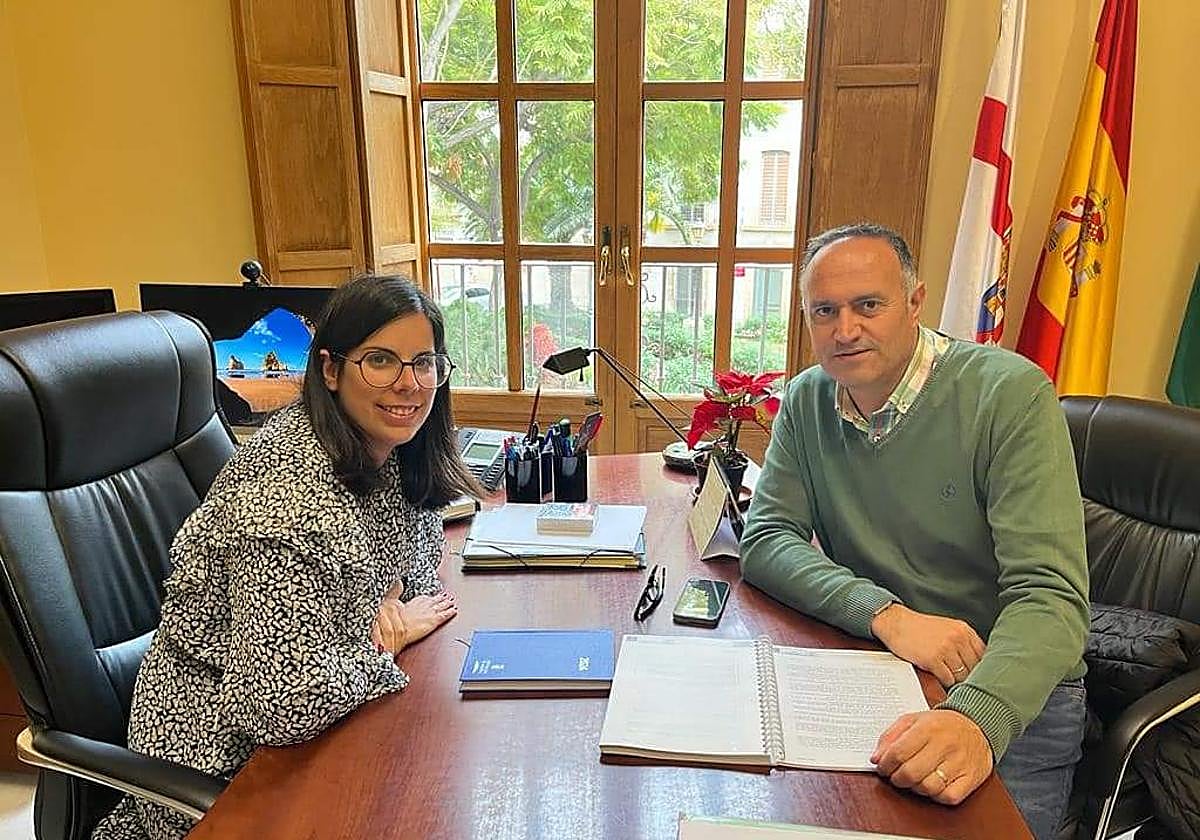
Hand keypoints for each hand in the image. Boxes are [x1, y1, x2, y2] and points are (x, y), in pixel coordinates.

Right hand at [396, 591, 457, 648]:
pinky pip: (445, 615)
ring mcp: (430, 612)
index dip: (431, 597)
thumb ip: (396, 593)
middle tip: (448, 596)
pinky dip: (450, 612)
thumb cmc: (394, 619)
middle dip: (442, 598)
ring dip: (448, 603)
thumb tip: (397, 584)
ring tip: (453, 602)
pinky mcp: (434, 620)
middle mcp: (424, 605)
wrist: (398, 629)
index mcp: (415, 601)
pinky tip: (454, 610)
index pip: (426, 597)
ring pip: (442, 606)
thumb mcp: (393, 603)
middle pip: (435, 600)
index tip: (435, 595)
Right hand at [870, 604, 985, 686]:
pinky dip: (943, 680)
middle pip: (974, 668)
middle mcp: (958, 638)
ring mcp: (946, 648)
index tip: (974, 672)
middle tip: (957, 676)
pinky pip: (947, 679)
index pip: (984, 655)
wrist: (895, 623)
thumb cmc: (920, 628)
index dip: (979, 667)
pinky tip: (936, 673)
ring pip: (962, 676)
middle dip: (967, 675)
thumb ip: (964, 642)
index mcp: (964, 630)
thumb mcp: (947, 628)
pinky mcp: (933, 659)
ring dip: (954, 679)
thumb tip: (978, 664)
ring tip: (945, 673)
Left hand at [871, 709, 992, 804]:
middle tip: (896, 776)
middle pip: (911, 773)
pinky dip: (936, 796)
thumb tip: (876, 758)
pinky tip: (933, 785)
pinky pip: (948, 796)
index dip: (885, 764)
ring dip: (915, 788)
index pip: (898, 752)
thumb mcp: (912, 720)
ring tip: (914, 780)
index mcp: (928, 728)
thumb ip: (890, 736)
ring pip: (928, 787)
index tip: (882, 768)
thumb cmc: (941, 725)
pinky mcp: (971, 778)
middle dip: (897, 779)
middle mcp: (945, 745)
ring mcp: (960, 763)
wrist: (977, 726)